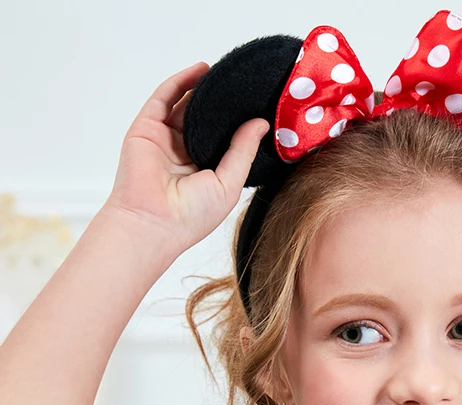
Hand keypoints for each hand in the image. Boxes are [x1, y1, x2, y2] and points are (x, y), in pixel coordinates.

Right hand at [104, 62, 269, 255]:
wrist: (153, 222)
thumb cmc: (192, 215)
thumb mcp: (230, 183)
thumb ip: (244, 151)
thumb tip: (261, 124)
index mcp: (205, 170)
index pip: (224, 139)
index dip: (239, 124)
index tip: (260, 107)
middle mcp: (184, 153)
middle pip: (205, 119)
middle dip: (222, 103)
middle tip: (245, 86)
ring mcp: (164, 139)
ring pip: (185, 105)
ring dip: (202, 88)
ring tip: (226, 73)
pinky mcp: (146, 128)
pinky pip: (164, 98)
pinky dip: (181, 81)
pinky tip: (200, 70)